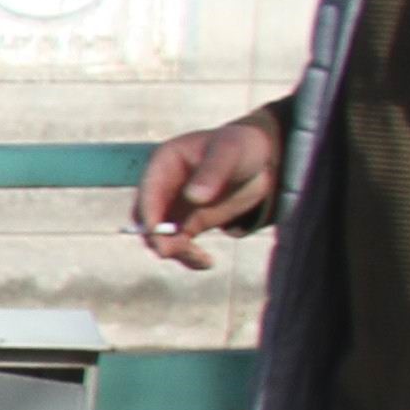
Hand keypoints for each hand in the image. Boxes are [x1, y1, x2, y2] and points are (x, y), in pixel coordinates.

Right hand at [133, 113, 282, 270]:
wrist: (260, 159)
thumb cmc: (240, 146)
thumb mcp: (229, 152)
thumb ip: (212, 172)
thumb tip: (194, 197)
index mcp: (164, 164)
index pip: (148, 191)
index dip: (149, 211)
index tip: (155, 231)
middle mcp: (163, 188)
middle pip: (148, 217)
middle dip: (157, 236)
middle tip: (173, 250)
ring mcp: (175, 208)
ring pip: (161, 236)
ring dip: (175, 251)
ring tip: (200, 258)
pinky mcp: (189, 223)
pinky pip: (180, 244)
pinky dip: (189, 257)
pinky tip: (206, 262)